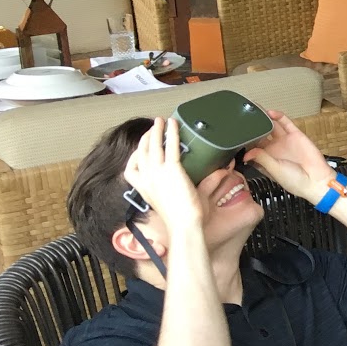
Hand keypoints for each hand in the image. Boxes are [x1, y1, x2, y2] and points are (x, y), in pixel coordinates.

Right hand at [124, 119, 203, 234]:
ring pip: (153, 146)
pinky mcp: (172, 170)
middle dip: (145, 138)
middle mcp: (146, 179)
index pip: (130, 170)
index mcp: (143, 189)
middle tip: (153, 127)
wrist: (183, 225)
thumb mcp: (177, 201)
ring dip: (156, 131)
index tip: (140, 147)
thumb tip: (216, 172)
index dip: (134, 156)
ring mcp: (157, 174)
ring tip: (160, 120)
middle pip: (140, 153)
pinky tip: (173, 124)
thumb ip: (188, 185)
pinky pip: (170, 146)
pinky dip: (171, 133)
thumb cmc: (181, 218)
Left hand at [244, 112, 336, 202]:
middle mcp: (274, 149)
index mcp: (266, 160)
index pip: (252, 148)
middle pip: (260, 135)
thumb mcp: (274, 170)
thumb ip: (261, 158)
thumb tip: (246, 153)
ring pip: (272, 126)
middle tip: (243, 118)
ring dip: (264, 119)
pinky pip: (286, 123)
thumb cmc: (295, 181)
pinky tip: (270, 113)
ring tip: (255, 111)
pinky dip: (278, 116)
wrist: (316, 180)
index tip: (235, 135)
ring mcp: (285, 141)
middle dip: (252, 127)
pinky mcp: (296, 135)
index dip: (245, 142)